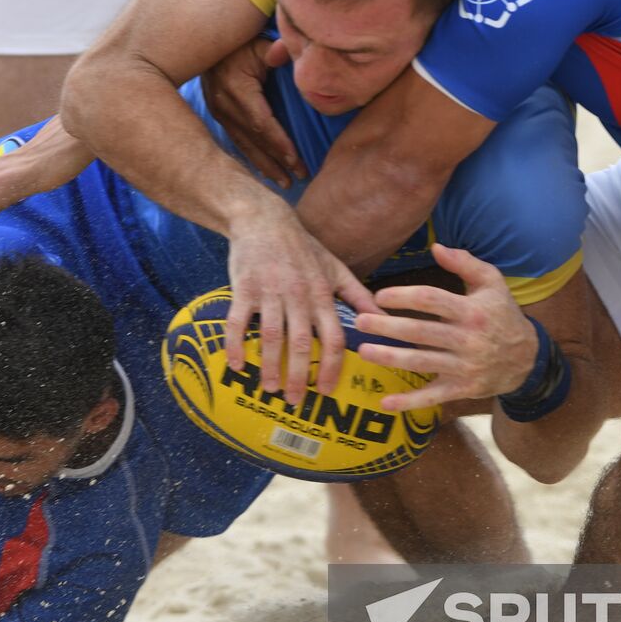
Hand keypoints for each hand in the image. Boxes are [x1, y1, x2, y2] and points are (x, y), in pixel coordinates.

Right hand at [201, 37, 301, 186]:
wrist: (205, 43)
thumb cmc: (239, 42)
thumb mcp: (257, 43)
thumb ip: (274, 50)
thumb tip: (286, 51)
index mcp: (236, 88)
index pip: (261, 122)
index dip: (278, 142)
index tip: (295, 159)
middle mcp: (224, 105)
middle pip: (253, 140)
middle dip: (276, 162)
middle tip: (298, 179)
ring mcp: (219, 113)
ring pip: (244, 145)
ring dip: (264, 166)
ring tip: (284, 183)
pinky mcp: (218, 115)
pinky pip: (237, 141)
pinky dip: (252, 157)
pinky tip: (263, 172)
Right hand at [226, 200, 380, 397]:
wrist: (263, 220)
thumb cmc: (303, 247)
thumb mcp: (336, 267)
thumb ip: (359, 295)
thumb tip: (384, 318)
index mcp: (322, 294)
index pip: (333, 338)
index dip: (332, 367)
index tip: (328, 390)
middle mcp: (298, 296)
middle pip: (301, 344)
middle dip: (300, 377)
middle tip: (295, 402)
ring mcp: (270, 292)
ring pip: (270, 337)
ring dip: (270, 366)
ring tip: (270, 388)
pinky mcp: (244, 288)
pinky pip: (238, 322)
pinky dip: (236, 346)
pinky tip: (237, 366)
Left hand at [354, 243, 538, 409]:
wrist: (528, 358)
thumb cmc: (502, 315)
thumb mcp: (493, 283)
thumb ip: (465, 263)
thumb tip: (436, 246)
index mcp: (471, 311)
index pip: (431, 300)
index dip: (403, 297)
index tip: (379, 296)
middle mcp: (468, 339)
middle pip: (421, 332)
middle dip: (387, 326)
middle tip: (359, 321)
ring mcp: (464, 367)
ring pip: (421, 362)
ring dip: (389, 358)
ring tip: (363, 351)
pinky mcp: (462, 389)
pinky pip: (432, 396)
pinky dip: (408, 402)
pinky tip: (384, 402)